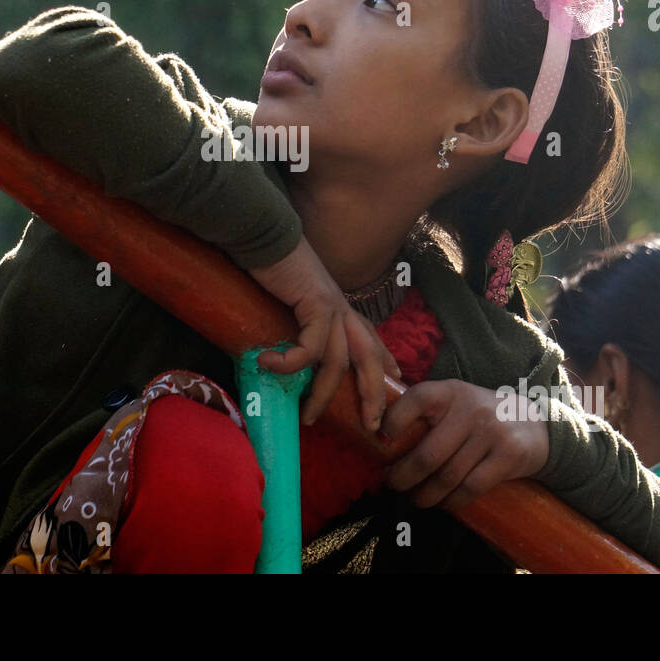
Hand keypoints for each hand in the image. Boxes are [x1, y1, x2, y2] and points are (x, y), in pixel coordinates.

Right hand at [248, 236, 400, 430]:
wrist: (264, 235)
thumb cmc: (272, 268)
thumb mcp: (291, 302)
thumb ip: (297, 324)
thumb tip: (283, 351)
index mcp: (341, 308)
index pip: (371, 341)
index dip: (385, 364)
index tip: (395, 384)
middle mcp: (343, 310)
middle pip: (369, 358)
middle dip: (373, 394)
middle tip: (371, 425)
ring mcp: (332, 307)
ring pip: (339, 363)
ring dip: (323, 394)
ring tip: (308, 416)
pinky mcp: (315, 305)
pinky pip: (310, 347)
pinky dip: (290, 362)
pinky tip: (269, 363)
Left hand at [381, 380, 548, 510]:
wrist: (534, 423)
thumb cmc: (480, 415)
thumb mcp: (456, 402)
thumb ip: (427, 414)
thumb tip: (383, 441)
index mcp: (451, 391)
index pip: (416, 399)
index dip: (393, 421)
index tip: (381, 441)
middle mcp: (470, 409)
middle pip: (428, 454)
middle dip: (403, 476)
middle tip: (393, 485)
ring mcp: (491, 433)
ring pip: (447, 476)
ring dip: (425, 495)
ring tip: (415, 499)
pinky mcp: (508, 456)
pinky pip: (470, 488)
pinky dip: (452, 501)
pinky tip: (443, 502)